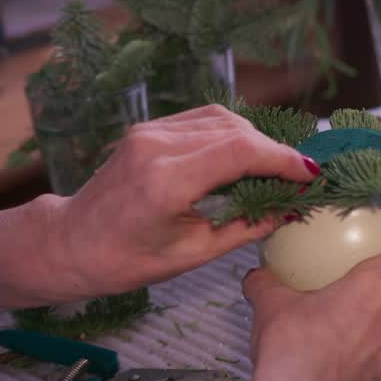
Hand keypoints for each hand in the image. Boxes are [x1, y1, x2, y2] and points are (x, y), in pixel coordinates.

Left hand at [43, 104, 319, 298]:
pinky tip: (244, 157)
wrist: (70, 243)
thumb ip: (245, 228)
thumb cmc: (126, 260)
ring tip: (275, 168)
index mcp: (166, 180)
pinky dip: (232, 135)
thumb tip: (289, 211)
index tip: (310, 174)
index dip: (282, 159)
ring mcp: (150, 132)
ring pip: (222, 119)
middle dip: (274, 150)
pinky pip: (202, 121)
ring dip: (255, 140)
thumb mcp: (192, 253)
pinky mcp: (148, 129)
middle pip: (236, 130)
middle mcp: (157, 145)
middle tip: (298, 176)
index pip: (240, 151)